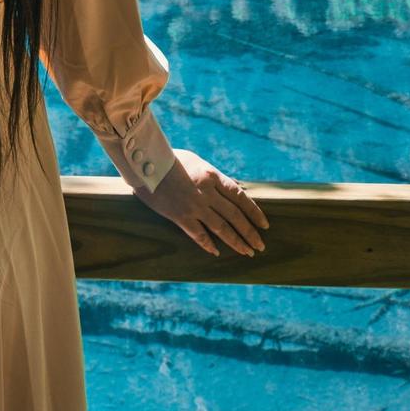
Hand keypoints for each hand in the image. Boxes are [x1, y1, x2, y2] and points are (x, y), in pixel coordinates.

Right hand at [139, 150, 270, 258]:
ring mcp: (194, 206)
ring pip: (222, 228)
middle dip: (250, 232)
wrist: (144, 163)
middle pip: (235, 216)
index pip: (240, 197)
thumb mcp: (196, 162)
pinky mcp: (180, 216)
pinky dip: (209, 244)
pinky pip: (199, 234)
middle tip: (260, 245)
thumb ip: (212, 177)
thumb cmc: (168, 158)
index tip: (264, 225)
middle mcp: (207, 193)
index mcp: (212, 176)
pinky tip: (217, 252)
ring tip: (248, 252)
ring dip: (237, 242)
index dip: (254, 212)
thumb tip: (230, 189)